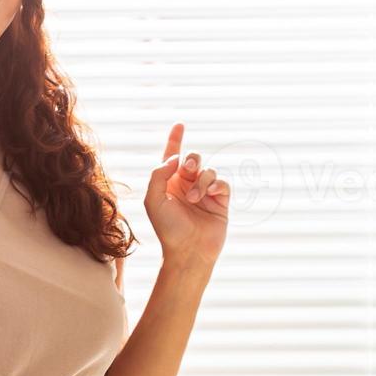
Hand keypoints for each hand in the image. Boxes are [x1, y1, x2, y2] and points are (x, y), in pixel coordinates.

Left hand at [144, 122, 229, 270]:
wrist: (188, 251)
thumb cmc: (167, 229)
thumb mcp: (153, 199)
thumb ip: (159, 174)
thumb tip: (177, 158)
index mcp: (169, 184)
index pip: (172, 157)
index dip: (175, 140)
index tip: (180, 125)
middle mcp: (187, 186)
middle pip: (194, 159)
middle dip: (192, 159)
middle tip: (189, 168)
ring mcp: (205, 193)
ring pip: (208, 170)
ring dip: (201, 181)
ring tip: (194, 198)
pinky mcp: (220, 201)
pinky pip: (222, 182)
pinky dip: (216, 185)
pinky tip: (209, 195)